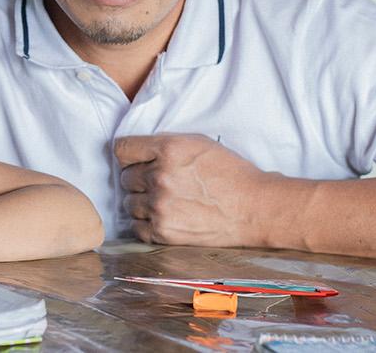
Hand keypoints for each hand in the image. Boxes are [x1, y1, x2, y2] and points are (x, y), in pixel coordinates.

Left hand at [114, 134, 275, 246]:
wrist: (254, 208)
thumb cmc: (231, 174)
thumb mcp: (199, 143)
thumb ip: (165, 144)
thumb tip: (138, 151)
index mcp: (168, 150)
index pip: (122, 149)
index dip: (129, 155)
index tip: (136, 160)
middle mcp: (160, 177)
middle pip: (124, 177)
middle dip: (138, 179)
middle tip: (160, 183)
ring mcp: (160, 206)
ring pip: (128, 203)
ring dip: (141, 202)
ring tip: (165, 202)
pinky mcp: (163, 231)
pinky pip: (136, 227)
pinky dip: (145, 223)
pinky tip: (163, 217)